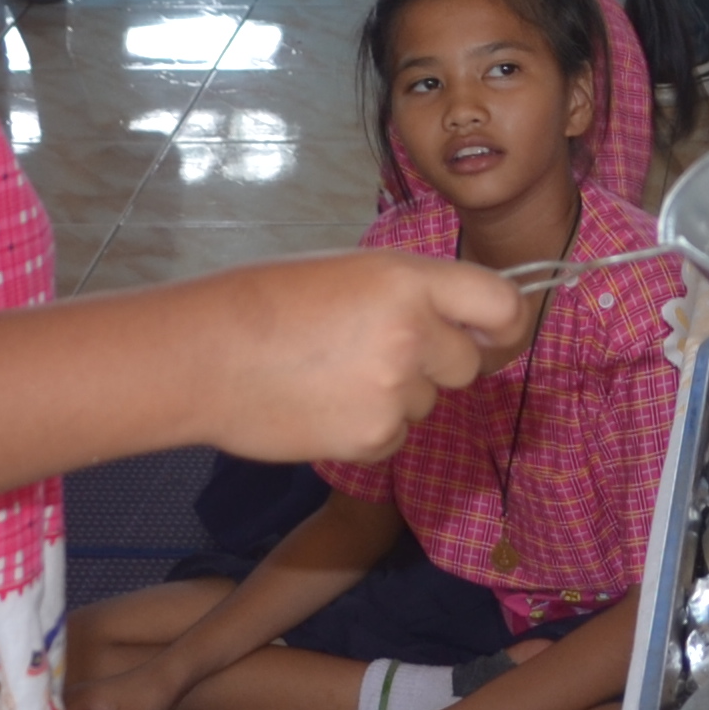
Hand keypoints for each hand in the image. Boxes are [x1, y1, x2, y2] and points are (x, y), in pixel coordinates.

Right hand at [183, 249, 522, 467]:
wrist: (203, 356)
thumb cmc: (266, 302)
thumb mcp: (349, 272)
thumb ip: (412, 293)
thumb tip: (460, 320)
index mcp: (408, 280)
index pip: (500, 303)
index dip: (505, 323)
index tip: (496, 333)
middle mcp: (413, 333)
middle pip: (467, 363)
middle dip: (437, 363)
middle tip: (378, 353)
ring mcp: (396, 390)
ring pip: (427, 402)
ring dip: (396, 396)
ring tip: (330, 375)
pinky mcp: (375, 437)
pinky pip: (395, 436)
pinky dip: (368, 429)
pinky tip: (321, 405)